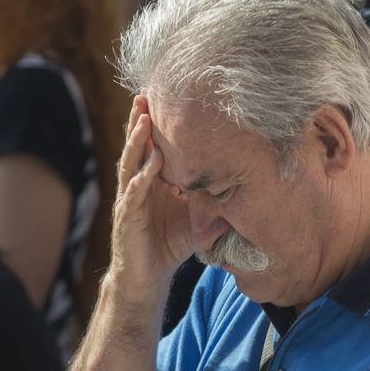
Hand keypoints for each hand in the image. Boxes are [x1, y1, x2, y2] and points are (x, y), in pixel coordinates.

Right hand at [110, 95, 192, 290]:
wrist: (149, 277)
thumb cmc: (170, 243)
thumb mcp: (196, 213)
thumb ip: (210, 195)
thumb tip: (243, 181)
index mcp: (152, 179)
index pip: (153, 145)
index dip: (156, 123)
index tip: (165, 97)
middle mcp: (137, 183)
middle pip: (138, 146)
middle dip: (141, 120)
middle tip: (145, 93)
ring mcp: (129, 198)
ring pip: (131, 163)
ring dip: (137, 141)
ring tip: (144, 119)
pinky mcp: (126, 217)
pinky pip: (134, 193)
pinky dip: (142, 176)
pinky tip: (150, 161)